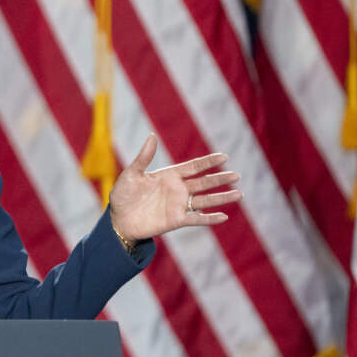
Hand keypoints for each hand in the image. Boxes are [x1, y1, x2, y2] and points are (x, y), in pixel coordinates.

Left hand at [109, 134, 240, 242]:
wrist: (118, 219)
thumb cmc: (123, 195)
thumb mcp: (132, 174)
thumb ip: (144, 157)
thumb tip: (152, 135)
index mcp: (169, 175)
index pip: (193, 167)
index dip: (208, 162)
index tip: (224, 156)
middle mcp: (178, 189)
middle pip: (204, 182)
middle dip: (220, 179)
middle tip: (236, 175)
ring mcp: (178, 205)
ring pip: (205, 200)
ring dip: (221, 198)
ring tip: (239, 194)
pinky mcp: (176, 221)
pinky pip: (196, 219)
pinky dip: (209, 218)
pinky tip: (224, 216)